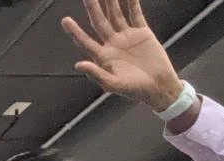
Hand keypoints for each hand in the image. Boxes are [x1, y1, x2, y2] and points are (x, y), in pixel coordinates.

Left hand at [62, 0, 183, 110]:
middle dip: (93, 8)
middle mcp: (112, 44)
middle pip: (100, 22)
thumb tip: (79, 64)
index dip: (75, 31)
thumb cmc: (134, 90)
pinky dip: (132, 3)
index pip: (85, 41)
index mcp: (103, 57)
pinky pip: (136, 14)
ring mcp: (127, 36)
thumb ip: (96, 74)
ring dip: (110, 2)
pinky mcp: (142, 32)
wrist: (158, 86)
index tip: (65, 20)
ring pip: (116, 15)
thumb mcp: (113, 85)